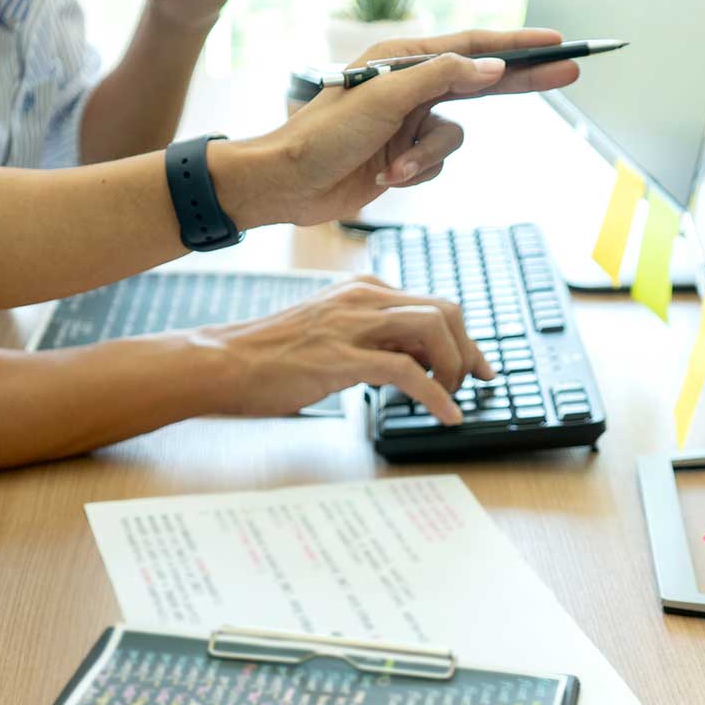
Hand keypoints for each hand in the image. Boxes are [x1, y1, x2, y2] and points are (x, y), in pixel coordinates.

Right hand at [201, 278, 495, 423]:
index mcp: (364, 290)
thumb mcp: (333, 332)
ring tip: (450, 397)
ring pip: (433, 331)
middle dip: (469, 350)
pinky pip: (407, 371)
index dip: (465, 338)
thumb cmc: (273, 355)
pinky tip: (444, 415)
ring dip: (454, 367)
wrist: (225, 362)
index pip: (434, 303)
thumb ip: (373, 337)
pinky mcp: (341, 357)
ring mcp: (352, 324)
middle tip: (473, 384)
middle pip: (446, 310)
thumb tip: (417, 359)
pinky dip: (435, 395)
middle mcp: (363, 298)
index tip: (479, 367)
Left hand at [214, 29, 581, 228]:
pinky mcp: (404, 158)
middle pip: (480, 84)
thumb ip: (442, 78)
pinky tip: (385, 178)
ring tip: (392, 168)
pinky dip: (415, 174)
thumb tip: (491, 68)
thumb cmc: (325, 133)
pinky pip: (435, 165)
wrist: (288, 184)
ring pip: (453, 138)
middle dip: (519, 84)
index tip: (556, 43)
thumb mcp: (385, 97)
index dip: (517, 46)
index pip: (473, 47)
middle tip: (567, 74)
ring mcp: (407, 124)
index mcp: (403, 59)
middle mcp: (409, 87)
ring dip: (426, 157)